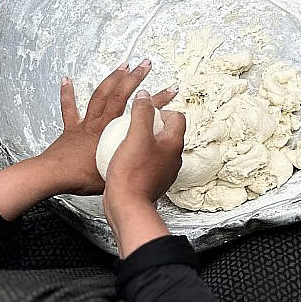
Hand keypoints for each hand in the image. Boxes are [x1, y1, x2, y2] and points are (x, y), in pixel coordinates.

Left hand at [39, 61, 151, 195]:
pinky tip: (66, 80)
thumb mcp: (113, 175)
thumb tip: (139, 166)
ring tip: (122, 67)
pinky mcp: (70, 129)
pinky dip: (67, 93)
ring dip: (112, 79)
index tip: (169, 90)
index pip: (140, 113)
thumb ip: (127, 166)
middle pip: (120, 95)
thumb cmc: (81, 178)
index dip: (158, 100)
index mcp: (113, 135)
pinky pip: (69, 108)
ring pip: (100, 95)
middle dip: (135, 78)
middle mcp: (100, 124)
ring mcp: (85, 124)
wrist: (54, 175)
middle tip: (145, 65)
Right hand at [103, 91, 186, 255]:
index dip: (161, 110)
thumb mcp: (135, 136)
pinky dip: (138, 156)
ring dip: (144, 141)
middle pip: (167, 132)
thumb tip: (145, 97)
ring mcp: (164, 171)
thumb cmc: (131, 174)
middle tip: (133, 126)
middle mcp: (174, 158)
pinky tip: (123, 158)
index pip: (177, 117)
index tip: (144, 113)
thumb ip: (142, 113)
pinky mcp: (153, 181)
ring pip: (157, 148)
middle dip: (151, 125)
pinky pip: (148, 162)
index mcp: (174, 144)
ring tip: (126, 141)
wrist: (127, 205)